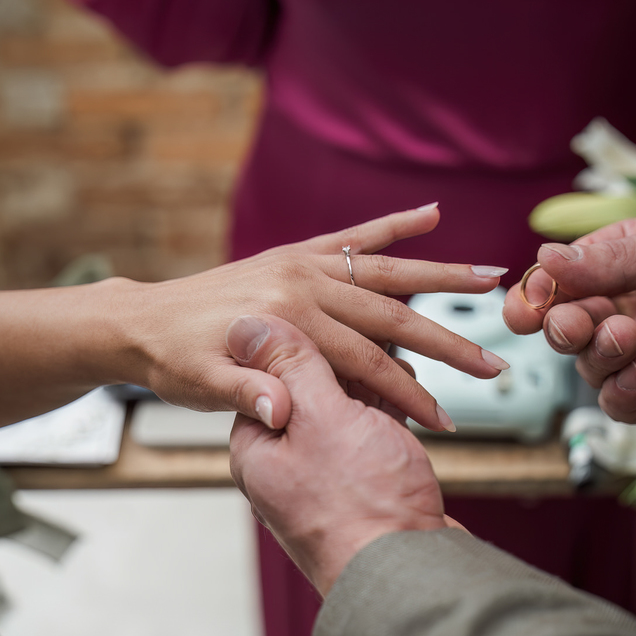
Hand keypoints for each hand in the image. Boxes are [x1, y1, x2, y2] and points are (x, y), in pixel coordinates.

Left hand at [129, 206, 507, 431]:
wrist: (140, 323)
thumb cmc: (173, 363)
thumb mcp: (202, 388)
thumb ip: (245, 395)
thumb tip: (282, 409)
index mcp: (285, 321)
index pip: (364, 363)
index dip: (407, 395)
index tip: (445, 420)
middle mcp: (300, 283)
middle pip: (391, 316)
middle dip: (448, 341)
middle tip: (495, 361)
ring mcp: (302, 264)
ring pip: (387, 272)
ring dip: (442, 275)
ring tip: (493, 274)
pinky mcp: (298, 255)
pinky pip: (354, 237)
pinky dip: (394, 226)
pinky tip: (432, 215)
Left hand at [227, 314, 452, 595]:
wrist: (410, 576)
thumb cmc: (362, 506)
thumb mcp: (322, 419)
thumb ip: (290, 367)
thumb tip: (249, 325)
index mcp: (256, 448)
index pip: (269, 374)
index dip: (309, 347)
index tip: (341, 331)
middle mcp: (281, 466)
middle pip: (309, 389)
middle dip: (350, 368)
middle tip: (383, 351)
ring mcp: (320, 481)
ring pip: (343, 412)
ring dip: (374, 390)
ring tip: (406, 375)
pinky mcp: (358, 490)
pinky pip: (367, 438)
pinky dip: (389, 416)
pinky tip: (413, 402)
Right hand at [502, 207, 635, 426]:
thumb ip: (613, 258)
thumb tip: (546, 258)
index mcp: (620, 265)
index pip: (559, 282)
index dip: (538, 294)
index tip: (533, 303)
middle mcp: (624, 311)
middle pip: (565, 326)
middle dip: (561, 325)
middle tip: (572, 324)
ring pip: (588, 366)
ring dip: (598, 353)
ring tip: (627, 336)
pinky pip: (620, 403)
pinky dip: (621, 391)